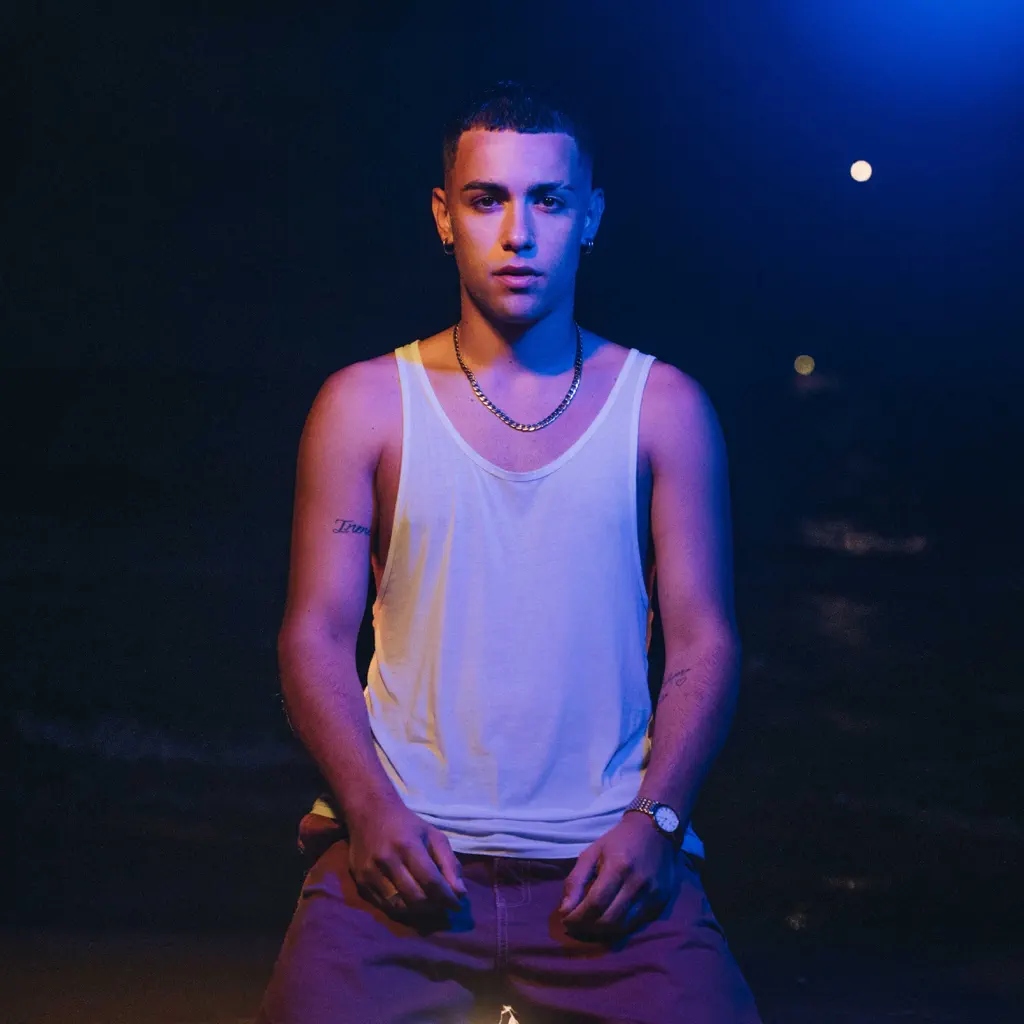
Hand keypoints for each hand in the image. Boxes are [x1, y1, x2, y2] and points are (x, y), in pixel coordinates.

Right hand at [346, 798, 466, 919]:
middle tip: (443, 905)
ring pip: (400, 906)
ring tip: (429, 905)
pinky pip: (384, 906)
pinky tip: (411, 903)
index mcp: (408, 845)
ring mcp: (371, 873)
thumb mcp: (433, 835)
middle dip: (434, 907)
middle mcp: (387, 860)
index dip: (447, 898)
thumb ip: (449, 863)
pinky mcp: (361, 882)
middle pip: (416, 898)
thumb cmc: (406, 825)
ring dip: (419, 912)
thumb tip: (460, 893)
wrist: (369, 814)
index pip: (431, 881)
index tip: (457, 905)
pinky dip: (402, 910)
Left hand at [559, 812, 678, 936]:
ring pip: (622, 927)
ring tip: (588, 927)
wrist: (655, 831)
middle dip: (586, 928)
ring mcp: (652, 895)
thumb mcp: (592, 852)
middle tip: (574, 927)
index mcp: (618, 866)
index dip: (577, 917)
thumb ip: (576, 880)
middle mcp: (637, 883)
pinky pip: (635, 924)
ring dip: (601, 933)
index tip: (565, 920)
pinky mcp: (660, 902)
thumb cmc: (619, 840)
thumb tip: (565, 909)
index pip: (595, 903)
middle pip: (608, 920)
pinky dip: (618, 929)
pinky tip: (607, 923)